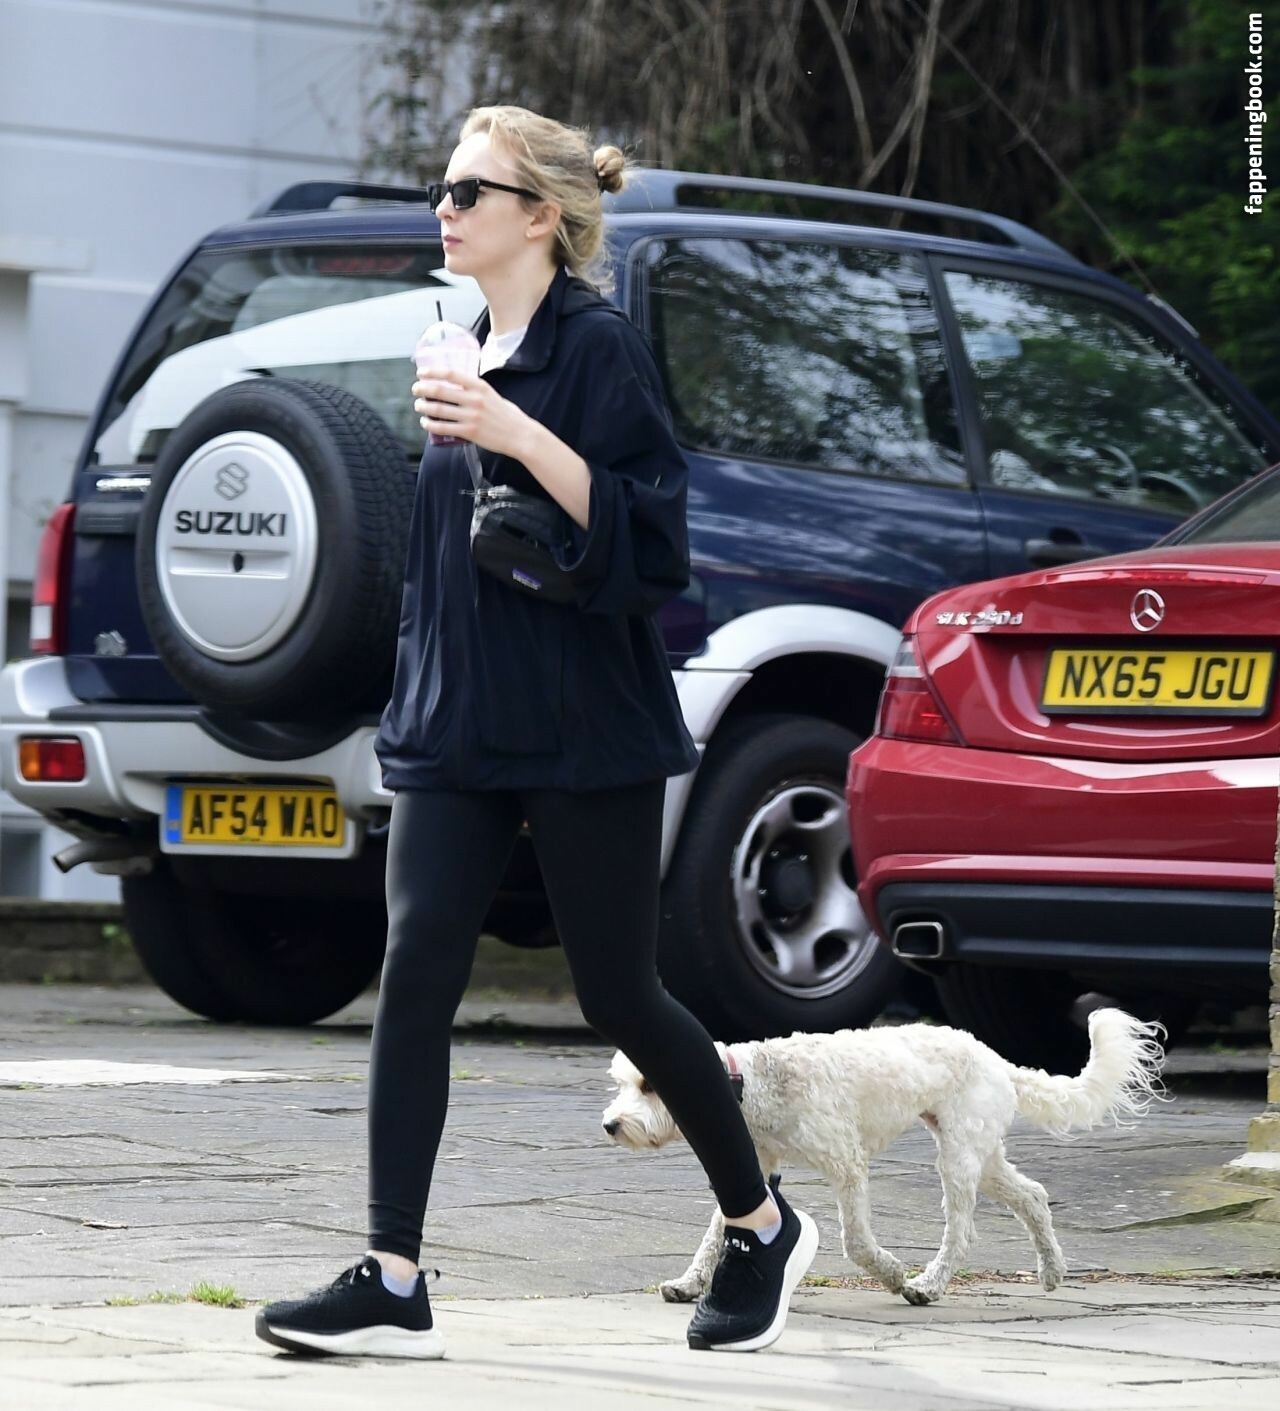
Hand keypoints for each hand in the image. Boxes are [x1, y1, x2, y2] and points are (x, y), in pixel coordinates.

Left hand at [411, 370, 529, 456]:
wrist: (520, 435)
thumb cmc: (508, 416)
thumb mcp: (493, 395)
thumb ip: (476, 392)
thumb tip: (458, 389)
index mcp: (480, 387)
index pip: (451, 374)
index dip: (432, 371)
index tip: (421, 372)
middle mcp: (474, 400)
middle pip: (440, 391)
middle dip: (423, 389)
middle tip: (416, 389)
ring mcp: (471, 417)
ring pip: (438, 410)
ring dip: (423, 407)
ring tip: (418, 406)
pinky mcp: (470, 432)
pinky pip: (444, 428)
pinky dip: (431, 425)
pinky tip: (426, 422)